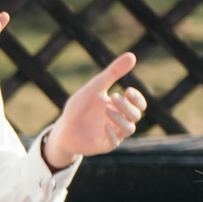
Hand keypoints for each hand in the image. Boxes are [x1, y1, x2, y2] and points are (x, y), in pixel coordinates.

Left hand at [44, 52, 146, 168]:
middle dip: (127, 106)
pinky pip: (115, 142)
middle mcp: (120, 121)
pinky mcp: (104, 145)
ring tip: (107, 109)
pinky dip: (111, 134)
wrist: (63, 128)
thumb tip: (132, 55)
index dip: (137, 99)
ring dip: (120, 119)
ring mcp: (114, 134)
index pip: (139, 105)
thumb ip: (112, 73)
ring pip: (129, 129)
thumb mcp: (95, 87)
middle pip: (135, 115)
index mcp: (120, 108)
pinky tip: (104, 126)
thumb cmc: (79, 107)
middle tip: (114, 97)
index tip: (127, 90)